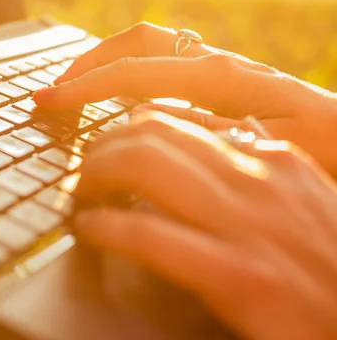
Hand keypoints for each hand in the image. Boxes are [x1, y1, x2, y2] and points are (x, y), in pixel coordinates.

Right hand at [33, 22, 336, 176]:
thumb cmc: (328, 153)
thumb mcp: (270, 147)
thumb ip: (208, 131)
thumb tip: (147, 121)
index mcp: (222, 77)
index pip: (134, 73)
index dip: (85, 87)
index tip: (49, 102)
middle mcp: (216, 64)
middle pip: (135, 43)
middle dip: (88, 62)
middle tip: (53, 91)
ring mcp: (217, 71)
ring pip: (148, 49)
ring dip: (106, 63)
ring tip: (75, 90)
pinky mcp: (221, 84)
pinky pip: (164, 68)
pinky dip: (130, 77)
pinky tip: (119, 104)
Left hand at [73, 111, 336, 339]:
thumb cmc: (326, 267)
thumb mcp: (299, 202)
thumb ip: (257, 165)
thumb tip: (218, 133)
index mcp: (273, 158)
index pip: (172, 116)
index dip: (121, 127)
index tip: (99, 145)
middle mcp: (260, 179)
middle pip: (149, 132)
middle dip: (100, 146)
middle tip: (83, 172)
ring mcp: (251, 226)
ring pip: (143, 165)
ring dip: (94, 176)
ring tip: (81, 196)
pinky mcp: (241, 277)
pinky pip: (150, 235)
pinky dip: (107, 227)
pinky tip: (88, 229)